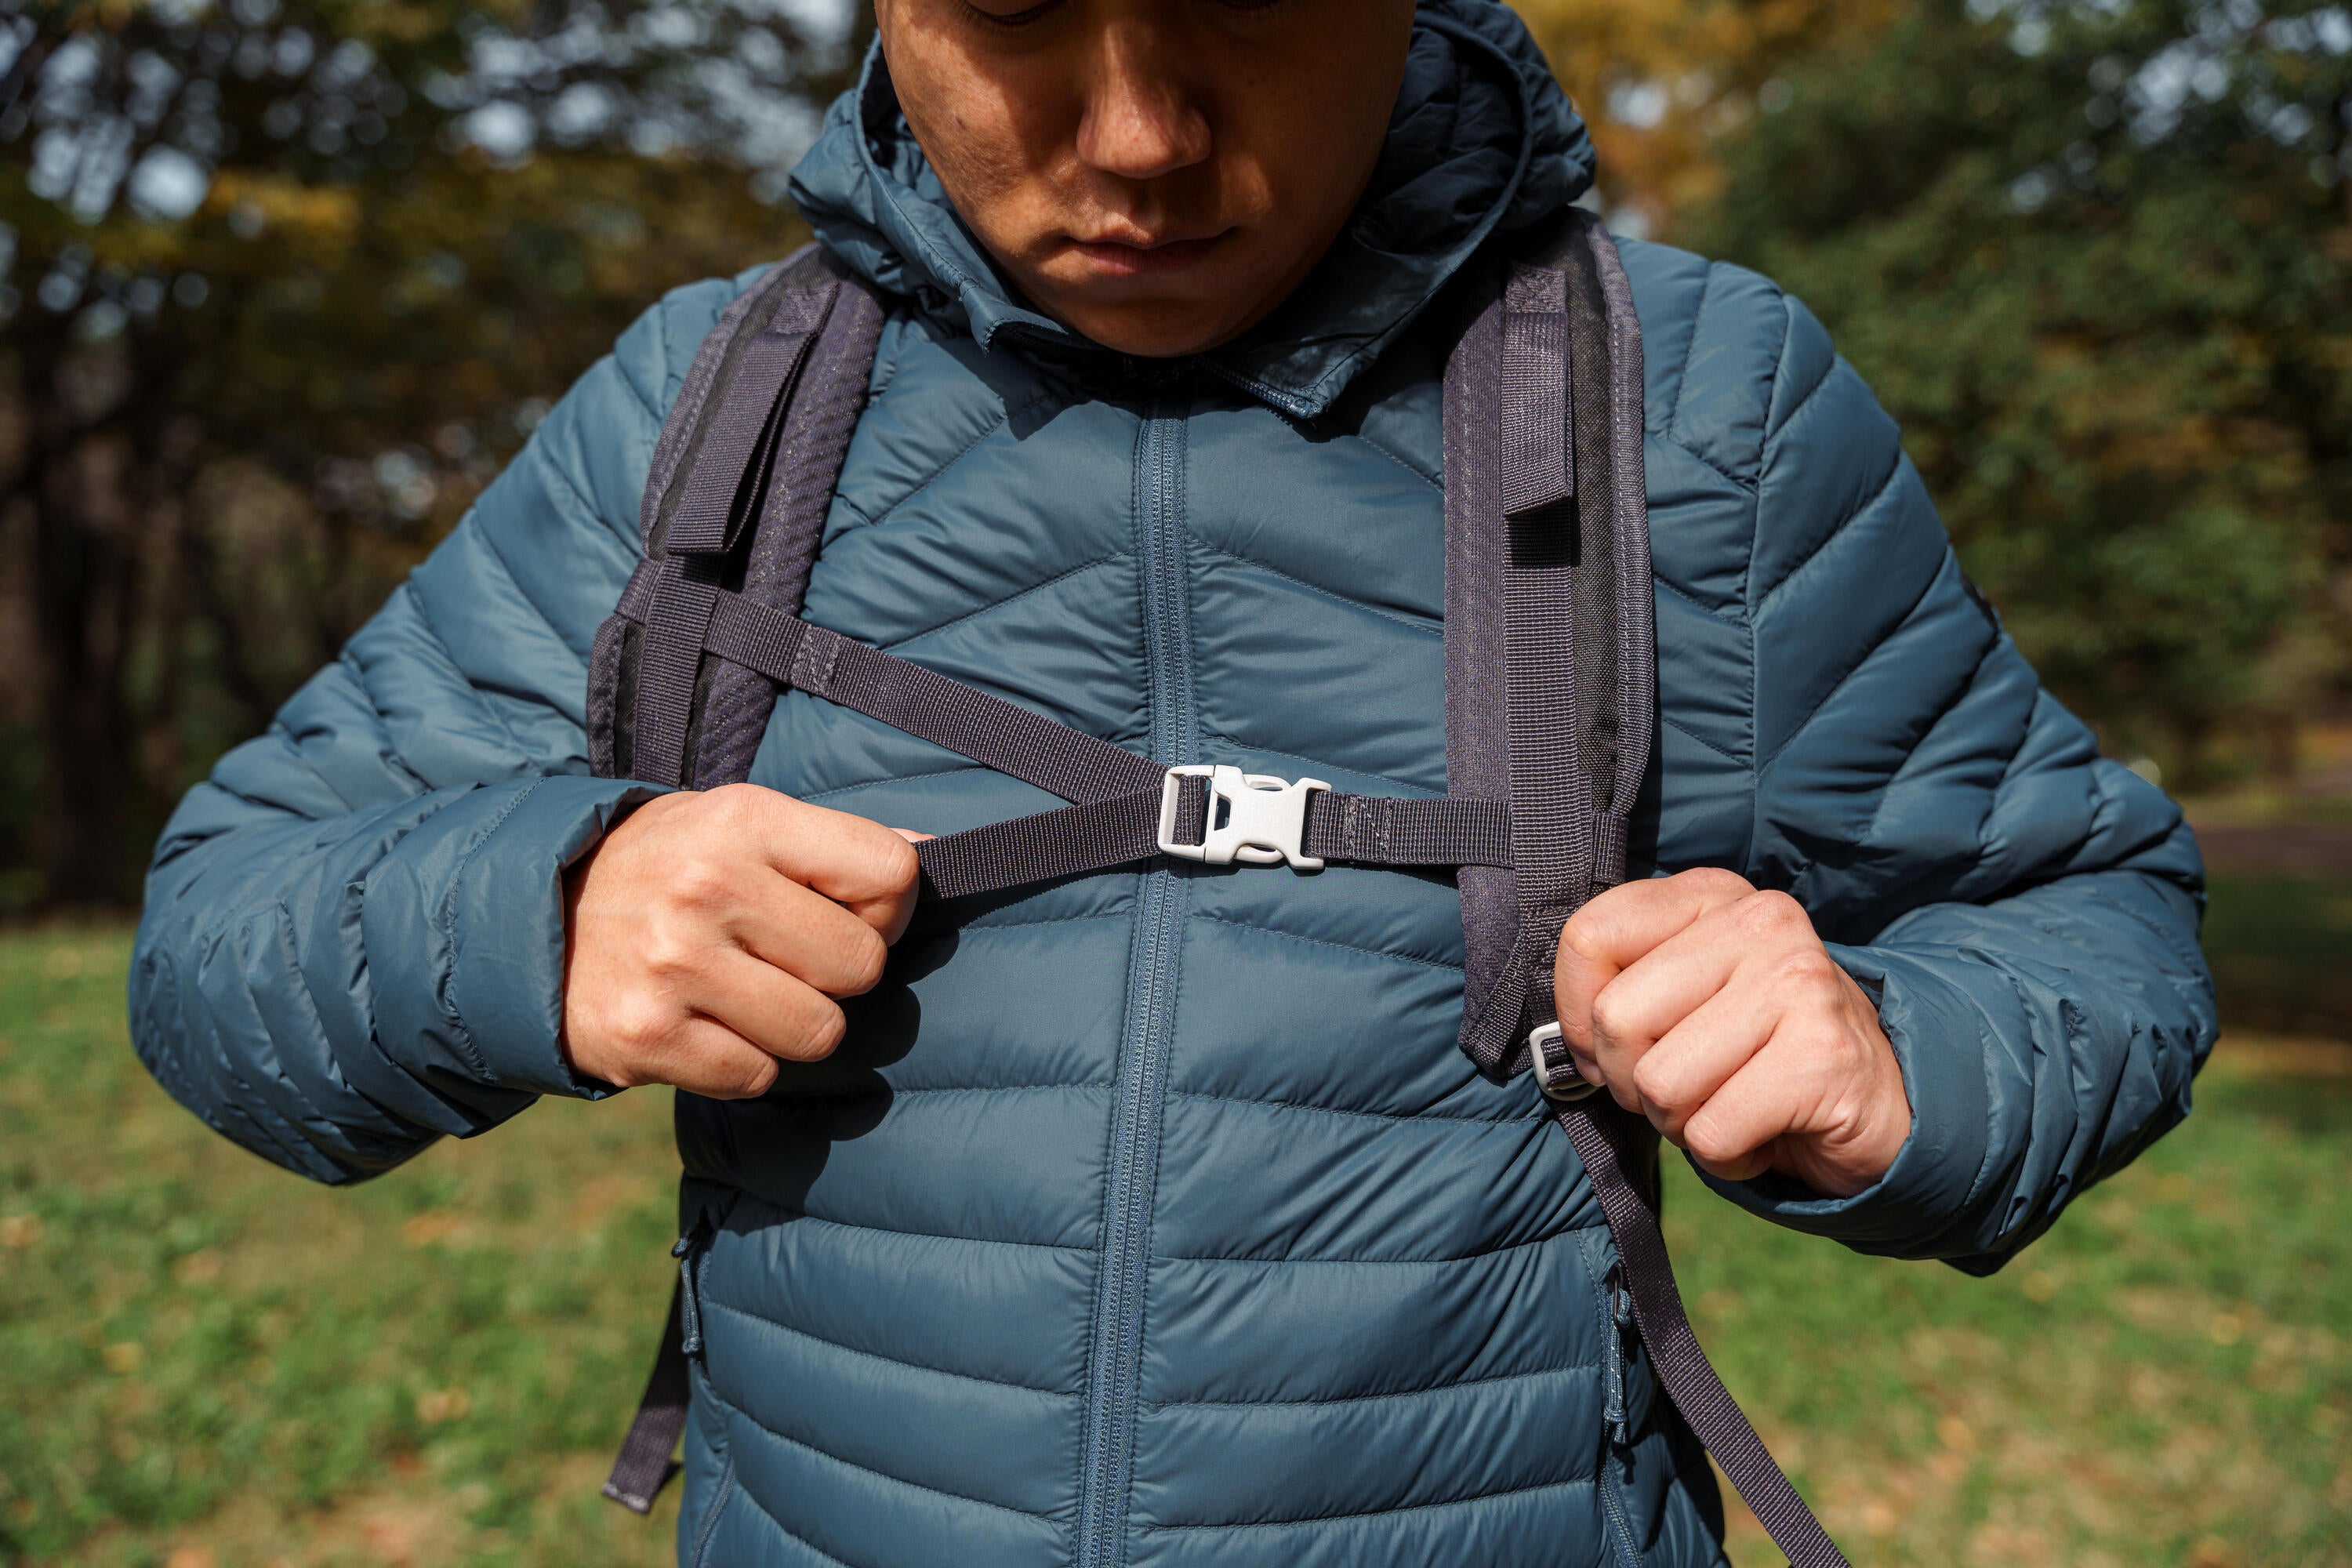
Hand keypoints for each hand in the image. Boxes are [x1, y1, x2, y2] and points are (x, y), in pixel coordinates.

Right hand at [561, 784, 921, 1097]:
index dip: (890, 905)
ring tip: (741, 991)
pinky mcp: (646, 1038)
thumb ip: (833, 844)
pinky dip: (742, 1062)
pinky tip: (702, 1024)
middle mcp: (707, 887)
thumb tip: (936, 850)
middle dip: (836, 972)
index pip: (889, 871)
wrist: (527, 920)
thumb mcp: (737, 823)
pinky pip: (756, 1076)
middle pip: (861, 964)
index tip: (853, 911)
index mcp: (742, 819)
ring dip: (792, 1024)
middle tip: (783, 956)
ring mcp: (674, 965)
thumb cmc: (662, 868)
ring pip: (818, 1031)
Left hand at [1552, 868, 1910, 1197]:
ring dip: (1682, 1122)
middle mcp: (1760, 922)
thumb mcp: (1684, 999)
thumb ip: (1620, 991)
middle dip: (1632, 1080)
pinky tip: (1764, 1132)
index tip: (1613, 1045)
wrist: (1880, 1104)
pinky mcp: (1823, 1056)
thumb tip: (1561, 1045)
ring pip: (1659, 1083)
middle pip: (1617, 1018)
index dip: (1579, 1013)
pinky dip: (1726, 1156)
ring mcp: (1798, 983)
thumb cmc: (1754, 1054)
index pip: (1589, 936)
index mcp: (1711, 896)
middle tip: (1690, 1086)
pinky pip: (1710, 1132)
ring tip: (1732, 1104)